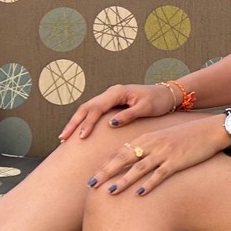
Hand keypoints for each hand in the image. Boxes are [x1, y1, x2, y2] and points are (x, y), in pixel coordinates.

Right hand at [59, 83, 175, 141]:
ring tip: (64, 137)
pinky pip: (93, 111)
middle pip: (87, 107)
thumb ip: (128, 115)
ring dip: (76, 121)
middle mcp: (111, 93)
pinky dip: (84, 120)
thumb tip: (110, 124)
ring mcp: (110, 97)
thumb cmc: (158, 101)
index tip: (80, 136)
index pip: (97, 108)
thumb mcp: (146, 108)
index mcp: (117, 92)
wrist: (167, 94)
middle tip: (63, 138)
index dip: (87, 122)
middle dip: (74, 122)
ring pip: (87, 108)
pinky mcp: (112, 102)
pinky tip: (77, 131)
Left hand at [91, 116, 228, 196]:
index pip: (121, 151)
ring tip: (110, 191)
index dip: (106, 164)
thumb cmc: (185, 136)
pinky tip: (140, 193)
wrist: (209, 130)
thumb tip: (131, 159)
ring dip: (123, 180)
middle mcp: (152, 144)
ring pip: (139, 168)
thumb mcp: (162, 138)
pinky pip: (160, 174)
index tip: (93, 175)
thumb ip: (146, 147)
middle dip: (106, 172)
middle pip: (124, 159)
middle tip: (92, 184)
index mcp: (147, 138)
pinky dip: (149, 184)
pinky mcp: (176, 161)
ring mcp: (164, 153)